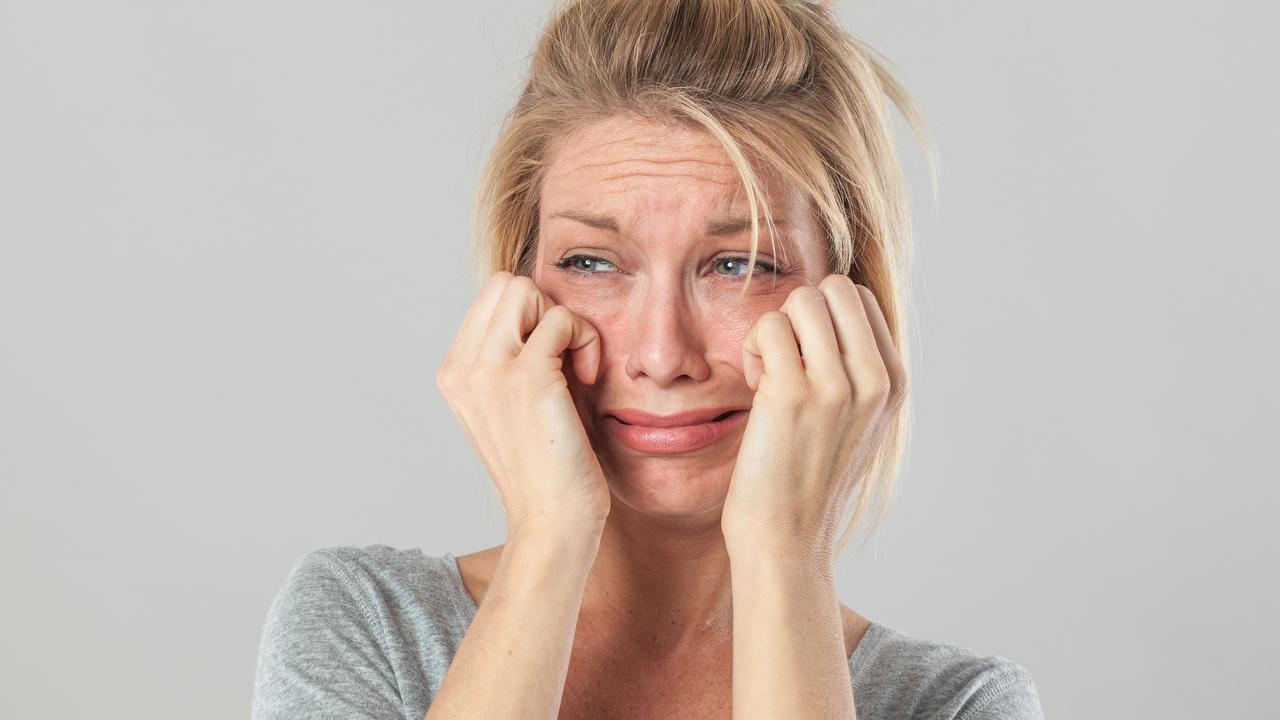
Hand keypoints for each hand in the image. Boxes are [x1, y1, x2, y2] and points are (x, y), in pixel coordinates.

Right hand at [436, 271, 610, 538]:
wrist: (553, 522)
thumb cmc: (549, 467)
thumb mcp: (515, 406)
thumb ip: (513, 358)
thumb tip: (541, 311)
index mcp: (454, 373)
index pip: (490, 299)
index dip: (531, 317)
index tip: (551, 363)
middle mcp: (463, 368)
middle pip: (504, 284)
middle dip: (543, 309)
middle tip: (562, 359)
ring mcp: (490, 370)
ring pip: (526, 289)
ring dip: (562, 320)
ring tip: (573, 368)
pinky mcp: (527, 376)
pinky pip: (563, 319)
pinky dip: (586, 340)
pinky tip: (586, 380)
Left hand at [720, 274, 907, 559]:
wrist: (786, 538)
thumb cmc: (806, 479)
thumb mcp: (856, 423)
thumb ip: (856, 370)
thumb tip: (831, 307)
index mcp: (893, 383)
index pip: (859, 299)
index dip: (822, 319)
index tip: (809, 364)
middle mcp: (874, 380)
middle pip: (834, 288)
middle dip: (800, 314)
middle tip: (787, 362)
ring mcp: (837, 385)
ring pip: (801, 300)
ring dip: (774, 331)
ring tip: (770, 376)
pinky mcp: (794, 393)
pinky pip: (769, 327)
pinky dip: (753, 349)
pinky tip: (755, 387)